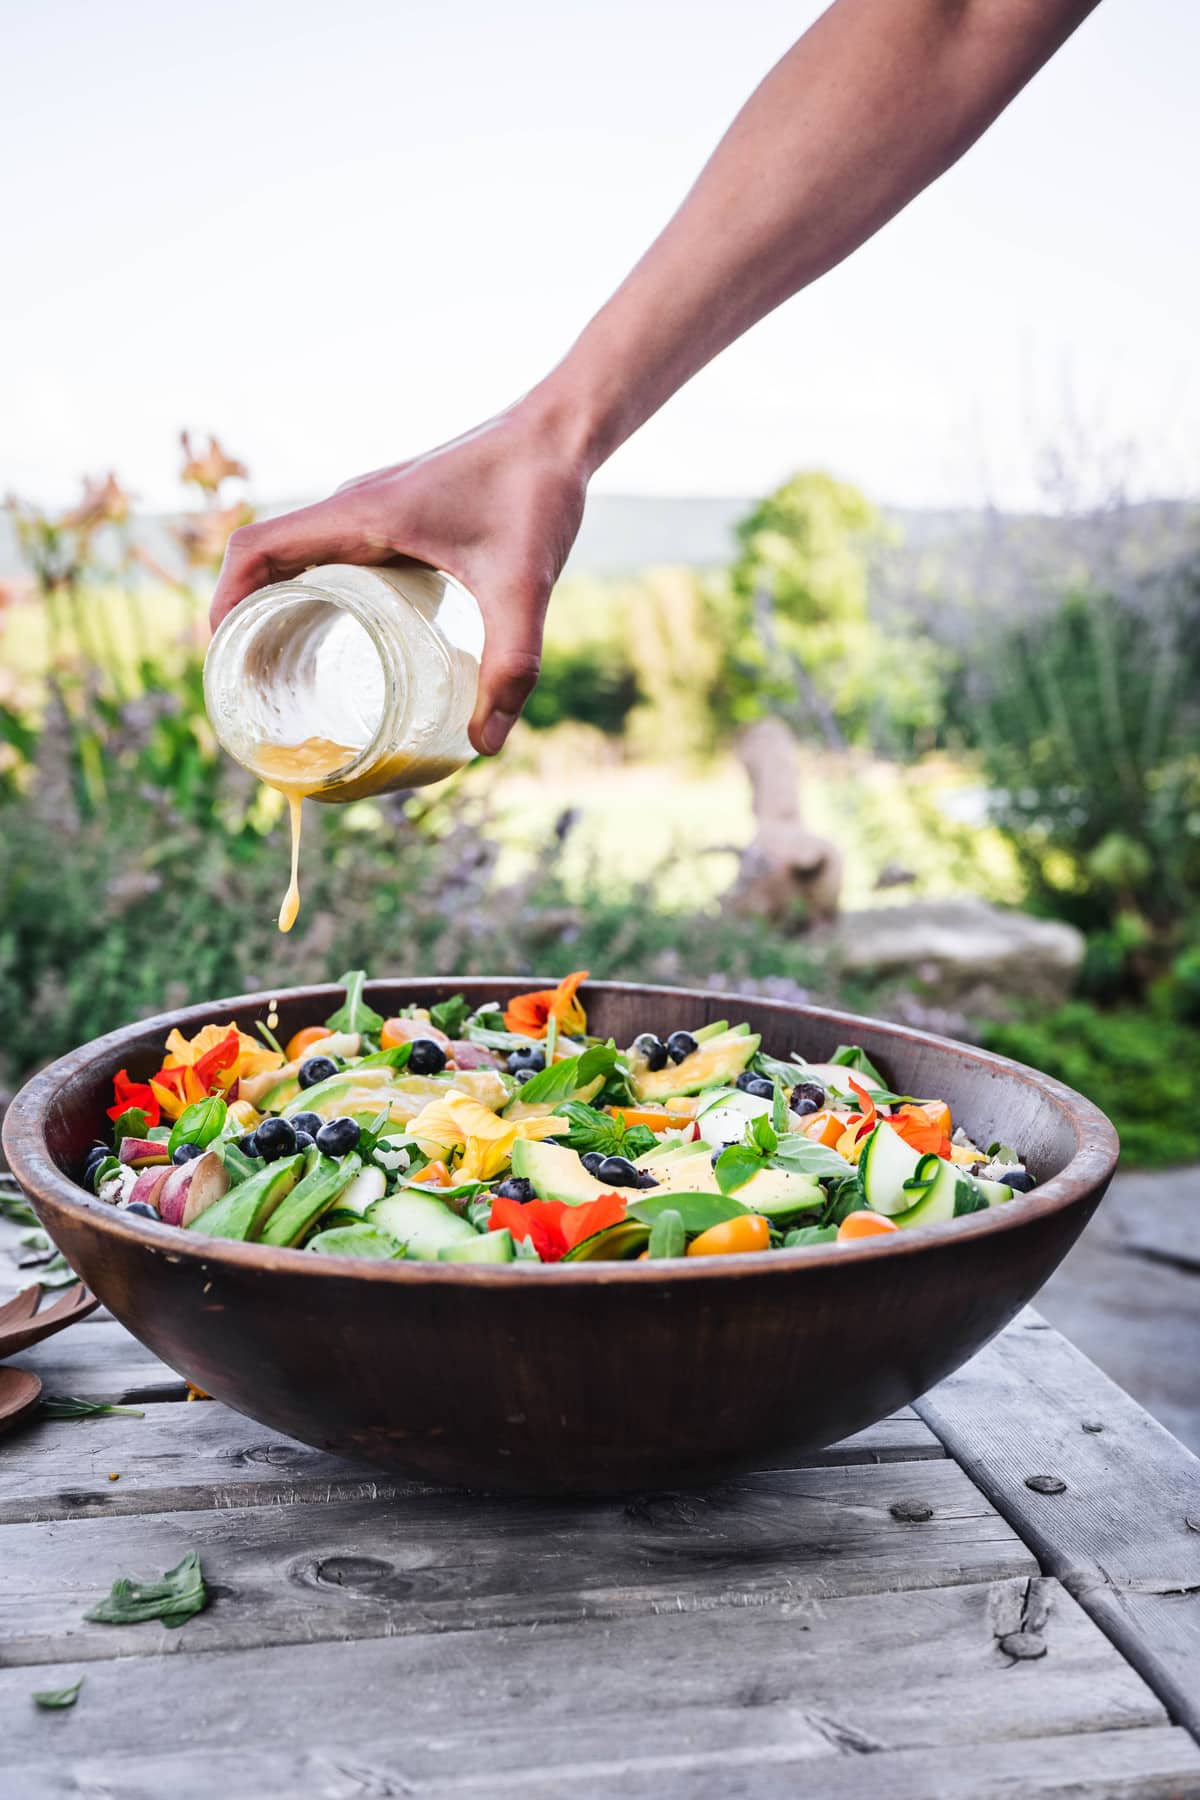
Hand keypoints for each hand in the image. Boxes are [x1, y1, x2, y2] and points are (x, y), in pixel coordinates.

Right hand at [208, 401, 589, 754]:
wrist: (560, 434)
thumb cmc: (536, 493)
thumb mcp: (524, 586)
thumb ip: (511, 664)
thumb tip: (487, 745)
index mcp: (360, 514)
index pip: (256, 549)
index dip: (223, 600)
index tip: (221, 656)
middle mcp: (354, 505)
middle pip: (266, 560)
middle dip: (246, 619)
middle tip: (254, 685)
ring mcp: (372, 507)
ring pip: (299, 556)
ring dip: (278, 604)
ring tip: (285, 671)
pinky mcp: (396, 513)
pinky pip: (333, 552)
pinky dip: (317, 590)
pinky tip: (345, 638)